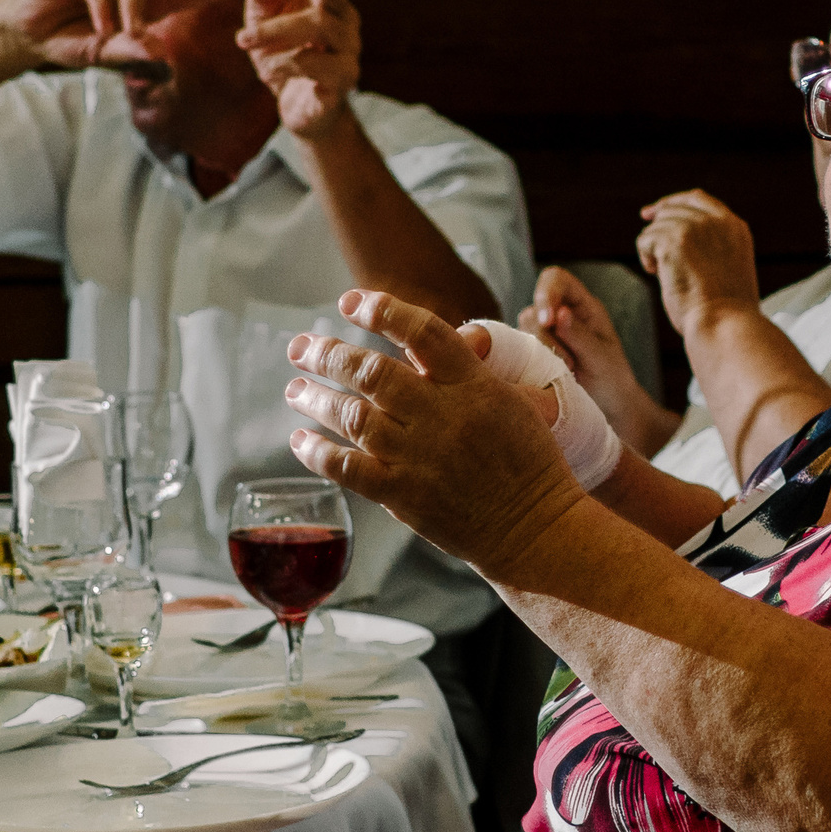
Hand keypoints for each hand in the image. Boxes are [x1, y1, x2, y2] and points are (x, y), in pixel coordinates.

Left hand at [238, 0, 359, 140]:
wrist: (305, 114)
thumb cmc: (286, 61)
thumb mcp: (263, 27)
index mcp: (323, 0)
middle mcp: (343, 20)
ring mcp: (348, 50)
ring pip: (318, 29)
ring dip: (278, 32)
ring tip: (245, 42)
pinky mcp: (343, 81)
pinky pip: (318, 66)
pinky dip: (289, 65)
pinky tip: (272, 71)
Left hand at [285, 290, 585, 576]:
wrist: (535, 529)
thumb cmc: (528, 461)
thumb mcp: (514, 402)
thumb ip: (477, 368)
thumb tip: (461, 333)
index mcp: (474, 385)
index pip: (423, 332)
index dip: (382, 310)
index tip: (350, 302)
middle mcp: (443, 416)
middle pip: (373, 372)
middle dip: (328, 353)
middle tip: (300, 346)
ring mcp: (421, 457)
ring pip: (354, 417)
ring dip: (316, 399)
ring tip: (295, 388)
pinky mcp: (406, 496)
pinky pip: (350, 470)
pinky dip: (319, 453)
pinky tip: (300, 441)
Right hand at [519, 266, 680, 456]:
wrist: (607, 407)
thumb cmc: (612, 378)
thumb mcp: (602, 357)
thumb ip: (580, 335)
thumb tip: (559, 314)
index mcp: (583, 305)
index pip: (556, 279)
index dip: (546, 292)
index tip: (548, 320)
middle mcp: (560, 313)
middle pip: (535, 306)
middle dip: (546, 335)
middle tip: (569, 362)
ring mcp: (544, 332)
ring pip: (524, 329)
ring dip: (542, 351)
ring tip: (566, 371)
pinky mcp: (532, 352)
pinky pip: (518, 348)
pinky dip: (531, 362)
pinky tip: (549, 377)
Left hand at [636, 189, 762, 341]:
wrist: (724, 324)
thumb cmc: (726, 312)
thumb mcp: (729, 269)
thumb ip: (711, 248)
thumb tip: (674, 242)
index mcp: (734, 227)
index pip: (697, 199)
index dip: (672, 203)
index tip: (654, 212)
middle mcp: (716, 222)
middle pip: (673, 209)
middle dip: (657, 227)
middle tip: (652, 253)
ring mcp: (695, 227)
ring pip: (656, 226)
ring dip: (654, 250)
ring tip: (665, 274)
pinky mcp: (673, 239)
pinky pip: (644, 239)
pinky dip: (646, 257)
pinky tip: (657, 274)